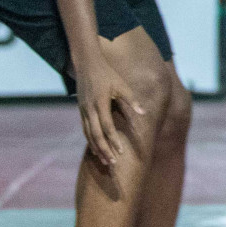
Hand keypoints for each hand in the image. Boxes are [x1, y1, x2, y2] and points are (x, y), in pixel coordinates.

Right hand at [74, 54, 145, 170]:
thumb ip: (132, 100)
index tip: (120, 152)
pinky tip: (96, 148)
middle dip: (104, 150)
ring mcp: (83, 111)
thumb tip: (144, 113)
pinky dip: (90, 140)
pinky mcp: (81, 110)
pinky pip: (85, 129)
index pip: (107, 127)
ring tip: (104, 160)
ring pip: (88, 134)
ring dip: (96, 148)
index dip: (113, 141)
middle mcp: (89, 109)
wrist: (86, 63)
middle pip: (96, 135)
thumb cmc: (108, 74)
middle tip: (112, 163)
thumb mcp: (122, 85)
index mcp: (100, 103)